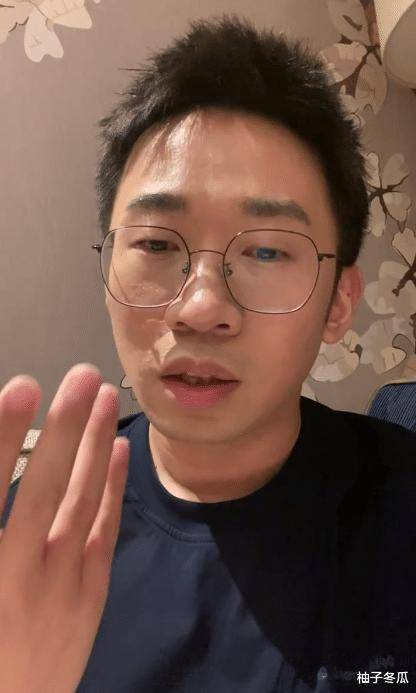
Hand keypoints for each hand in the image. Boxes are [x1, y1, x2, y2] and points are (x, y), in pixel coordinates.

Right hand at [0, 363, 129, 692]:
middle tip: (83, 375)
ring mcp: (59, 589)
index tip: (22, 386)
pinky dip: (112, 488)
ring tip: (105, 396)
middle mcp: (16, 577)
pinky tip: (120, 449)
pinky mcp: (89, 599)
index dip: (3, 438)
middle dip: (65, 429)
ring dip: (94, 445)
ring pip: (80, 504)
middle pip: (42, 490)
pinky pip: (104, 533)